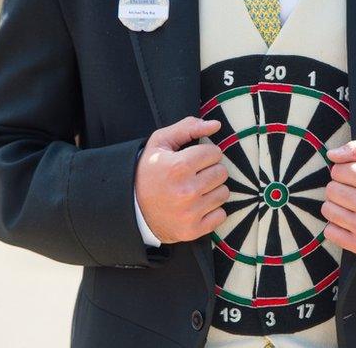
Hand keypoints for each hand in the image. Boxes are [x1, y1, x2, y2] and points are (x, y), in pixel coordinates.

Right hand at [135, 117, 228, 243]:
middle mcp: (187, 190)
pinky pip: (221, 215)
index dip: (205, 154)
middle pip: (222, 172)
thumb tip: (216, 125)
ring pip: (224, 193)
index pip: (215, 153)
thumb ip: (188, 127)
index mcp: (179, 167)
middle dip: (210, 170)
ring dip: (213, 190)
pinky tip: (197, 206)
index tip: (194, 160)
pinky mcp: (193, 229)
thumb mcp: (160, 143)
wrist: (131, 208)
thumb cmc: (148, 171)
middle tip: (195, 175)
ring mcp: (191, 212)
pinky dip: (212, 211)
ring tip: (195, 190)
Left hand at [321, 141, 355, 257]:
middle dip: (340, 187)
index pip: (338, 170)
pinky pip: (329, 232)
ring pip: (327, 209)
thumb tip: (331, 155)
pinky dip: (336, 226)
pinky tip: (352, 221)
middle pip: (331, 190)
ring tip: (354, 206)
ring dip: (337, 205)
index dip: (345, 171)